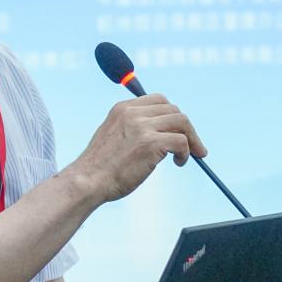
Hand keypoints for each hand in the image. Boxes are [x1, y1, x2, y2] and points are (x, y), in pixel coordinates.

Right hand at [66, 94, 207, 202]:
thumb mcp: (113, 135)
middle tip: (193, 146)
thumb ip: (132, 127)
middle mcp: (133, 113)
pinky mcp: (151, 144)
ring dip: (191, 139)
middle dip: (187, 128)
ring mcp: (142, 127)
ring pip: (182, 122)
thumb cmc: (100, 166)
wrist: (88, 181)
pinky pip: (182, 142)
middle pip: (174, 109)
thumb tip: (161, 131)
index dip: (172, 115)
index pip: (159, 100)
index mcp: (123, 108)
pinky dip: (186, 152)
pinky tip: (178, 163)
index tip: (178, 130)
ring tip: (189, 155)